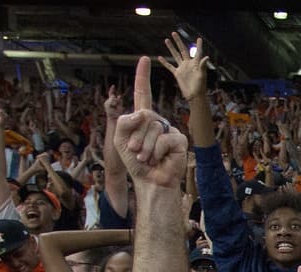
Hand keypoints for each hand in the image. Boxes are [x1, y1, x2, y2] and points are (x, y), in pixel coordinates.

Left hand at [114, 56, 186, 188]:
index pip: (142, 93)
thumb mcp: (120, 140)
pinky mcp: (179, 139)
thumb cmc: (135, 163)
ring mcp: (169, 129)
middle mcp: (157, 121)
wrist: (151, 182)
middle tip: (137, 154)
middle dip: (136, 137)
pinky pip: (164, 138)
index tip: (144, 59)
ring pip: (153, 127)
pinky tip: (158, 160)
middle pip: (144, 115)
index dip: (143, 76)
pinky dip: (156, 151)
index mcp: (143, 119)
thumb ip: (124, 121)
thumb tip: (142, 113)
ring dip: (145, 147)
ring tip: (147, 159)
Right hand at [159, 34, 208, 100]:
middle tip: (174, 33)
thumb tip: (206, 57)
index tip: (199, 39)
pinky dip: (165, 62)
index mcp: (196, 63)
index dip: (199, 46)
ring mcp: (182, 68)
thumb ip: (203, 66)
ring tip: (166, 40)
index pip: (197, 52)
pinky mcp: (177, 74)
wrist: (194, 96)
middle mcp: (189, 64)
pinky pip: (170, 67)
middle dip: (178, 41)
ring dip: (171, 48)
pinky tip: (159, 57)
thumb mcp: (202, 76)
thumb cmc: (200, 87)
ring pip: (175, 55)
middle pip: (183, 50)